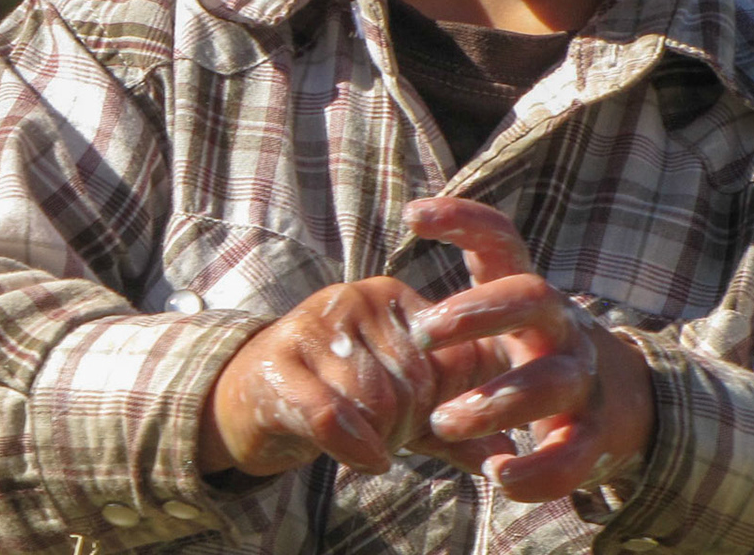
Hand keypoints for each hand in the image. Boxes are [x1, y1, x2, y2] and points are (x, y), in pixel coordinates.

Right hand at [198, 276, 443, 477]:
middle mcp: (357, 297)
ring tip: (360, 434)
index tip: (421, 419)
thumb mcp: (403, 410)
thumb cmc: (340, 399)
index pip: (456, 357)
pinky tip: (361, 457)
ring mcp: (314, 322)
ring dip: (377, 439)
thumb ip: (452, 428)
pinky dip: (354, 447)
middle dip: (407, 427)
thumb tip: (502, 452)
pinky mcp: (277, 359)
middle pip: (418, 384)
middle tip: (381, 432)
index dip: (447, 406)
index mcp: (395, 298)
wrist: (252, 398)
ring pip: (379, 403)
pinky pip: (333, 415)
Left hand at [405, 196, 655, 502]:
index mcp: (528, 293)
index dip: (462, 219)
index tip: (412, 215)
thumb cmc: (532, 353)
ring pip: (548, 382)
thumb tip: (378, 297)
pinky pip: (572, 456)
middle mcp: (559, 325)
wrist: (624, 402)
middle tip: (423, 331)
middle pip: (531, 297)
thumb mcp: (502, 321)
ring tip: (440, 422)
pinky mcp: (595, 437)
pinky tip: (497, 475)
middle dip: (477, 311)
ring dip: (492, 403)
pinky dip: (536, 470)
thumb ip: (454, 309)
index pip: (501, 240)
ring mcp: (582, 380)